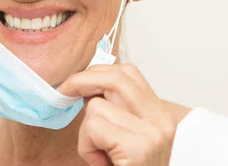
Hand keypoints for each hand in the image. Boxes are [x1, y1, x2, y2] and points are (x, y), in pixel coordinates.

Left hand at [59, 64, 177, 165]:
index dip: (99, 71)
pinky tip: (100, 162)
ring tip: (100, 154)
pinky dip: (86, 145)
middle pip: (116, 77)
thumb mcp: (126, 137)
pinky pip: (93, 127)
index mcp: (160, 115)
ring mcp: (152, 133)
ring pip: (96, 106)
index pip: (129, 73)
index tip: (78, 82)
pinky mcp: (138, 148)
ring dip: (86, 131)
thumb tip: (84, 85)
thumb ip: (116, 111)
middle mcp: (161, 121)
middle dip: (83, 80)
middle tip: (65, 91)